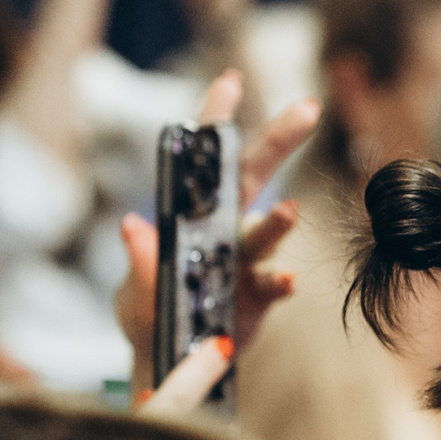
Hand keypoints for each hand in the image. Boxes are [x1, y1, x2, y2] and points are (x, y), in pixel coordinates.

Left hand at [112, 71, 318, 388]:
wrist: (168, 360)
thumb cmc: (149, 313)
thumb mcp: (135, 289)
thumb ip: (140, 259)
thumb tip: (133, 225)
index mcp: (194, 213)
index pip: (206, 160)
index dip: (216, 119)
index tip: (229, 80)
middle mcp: (226, 229)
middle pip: (255, 178)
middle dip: (278, 141)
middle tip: (307, 108)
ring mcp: (245, 262)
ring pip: (266, 232)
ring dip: (278, 222)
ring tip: (288, 212)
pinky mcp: (258, 298)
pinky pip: (272, 284)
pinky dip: (279, 281)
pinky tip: (286, 280)